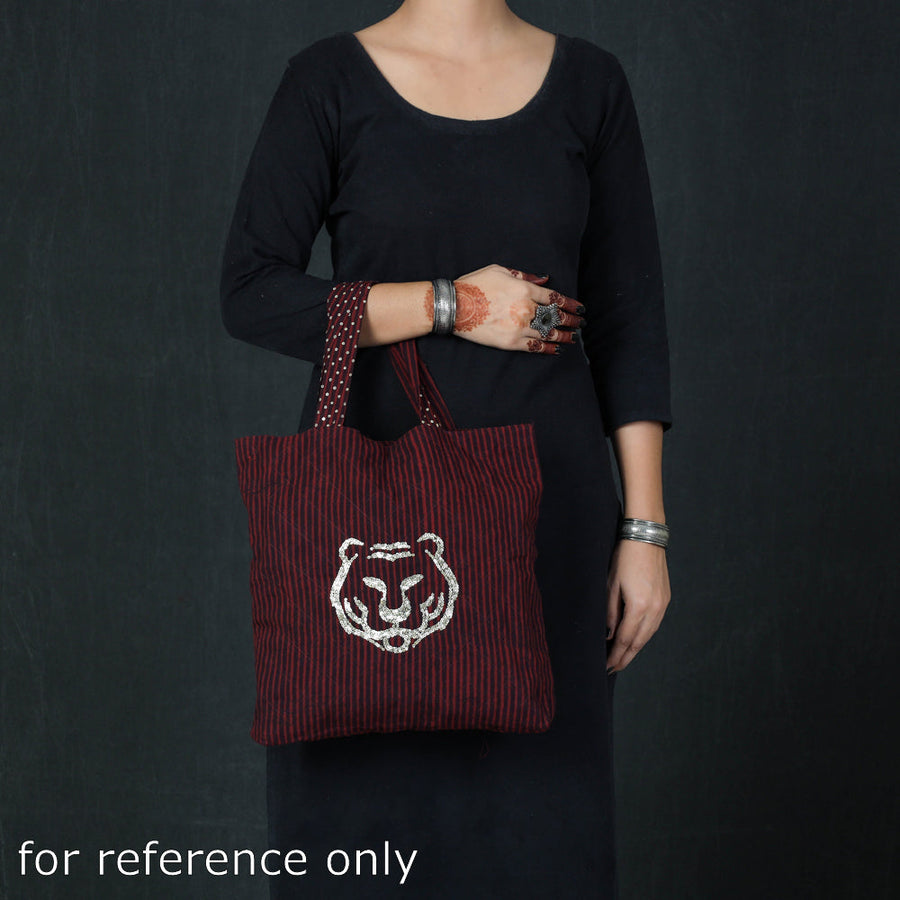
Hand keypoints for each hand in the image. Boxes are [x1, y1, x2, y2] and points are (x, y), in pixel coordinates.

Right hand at [450, 264, 585, 353]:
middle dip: (571, 320)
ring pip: (548, 333)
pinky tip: (556, 349)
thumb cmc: (474, 285)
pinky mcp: (510, 342)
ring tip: (572, 338)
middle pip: (555, 316)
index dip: (570, 304)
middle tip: (580, 323)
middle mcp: (525, 308)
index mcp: (524, 289)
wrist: (454, 306)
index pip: (554, 298)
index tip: (579, 308)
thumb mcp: (499, 270)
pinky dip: (547, 348)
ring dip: (564, 336)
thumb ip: (524, 275)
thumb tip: (544, 280)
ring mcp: (519, 327)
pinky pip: (534, 346)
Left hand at [605, 539, 670, 672]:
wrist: (645, 538)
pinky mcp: (665, 599)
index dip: (615, 655)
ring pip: (648, 635)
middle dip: (625, 657)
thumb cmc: (624, 558)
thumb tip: (610, 634)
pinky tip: (635, 639)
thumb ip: (610, 613)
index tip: (606, 666)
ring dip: (635, 648)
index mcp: (639, 607)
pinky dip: (644, 635)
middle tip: (613, 668)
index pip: (625, 640)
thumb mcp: (610, 585)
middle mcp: (654, 610)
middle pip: (639, 643)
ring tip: (622, 657)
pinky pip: (654, 625)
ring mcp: (662, 605)